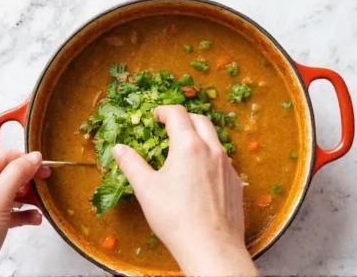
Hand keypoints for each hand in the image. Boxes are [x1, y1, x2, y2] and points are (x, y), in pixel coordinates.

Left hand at [0, 150, 50, 275]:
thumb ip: (18, 173)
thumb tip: (34, 156)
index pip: (3, 157)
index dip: (26, 161)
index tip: (45, 167)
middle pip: (9, 174)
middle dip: (29, 181)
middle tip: (47, 183)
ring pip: (12, 191)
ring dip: (29, 198)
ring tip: (42, 204)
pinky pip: (11, 208)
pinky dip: (24, 212)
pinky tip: (34, 218)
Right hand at [113, 105, 256, 276]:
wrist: (211, 245)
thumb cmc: (175, 217)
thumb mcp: (146, 189)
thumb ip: (131, 164)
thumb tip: (119, 148)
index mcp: (189, 146)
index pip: (178, 114)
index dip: (164, 110)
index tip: (155, 115)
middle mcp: (213, 150)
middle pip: (201, 120)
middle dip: (184, 118)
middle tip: (169, 126)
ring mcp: (228, 165)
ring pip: (215, 139)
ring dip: (199, 136)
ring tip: (183, 149)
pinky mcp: (236, 181)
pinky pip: (223, 160)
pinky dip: (210, 156)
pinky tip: (199, 174)